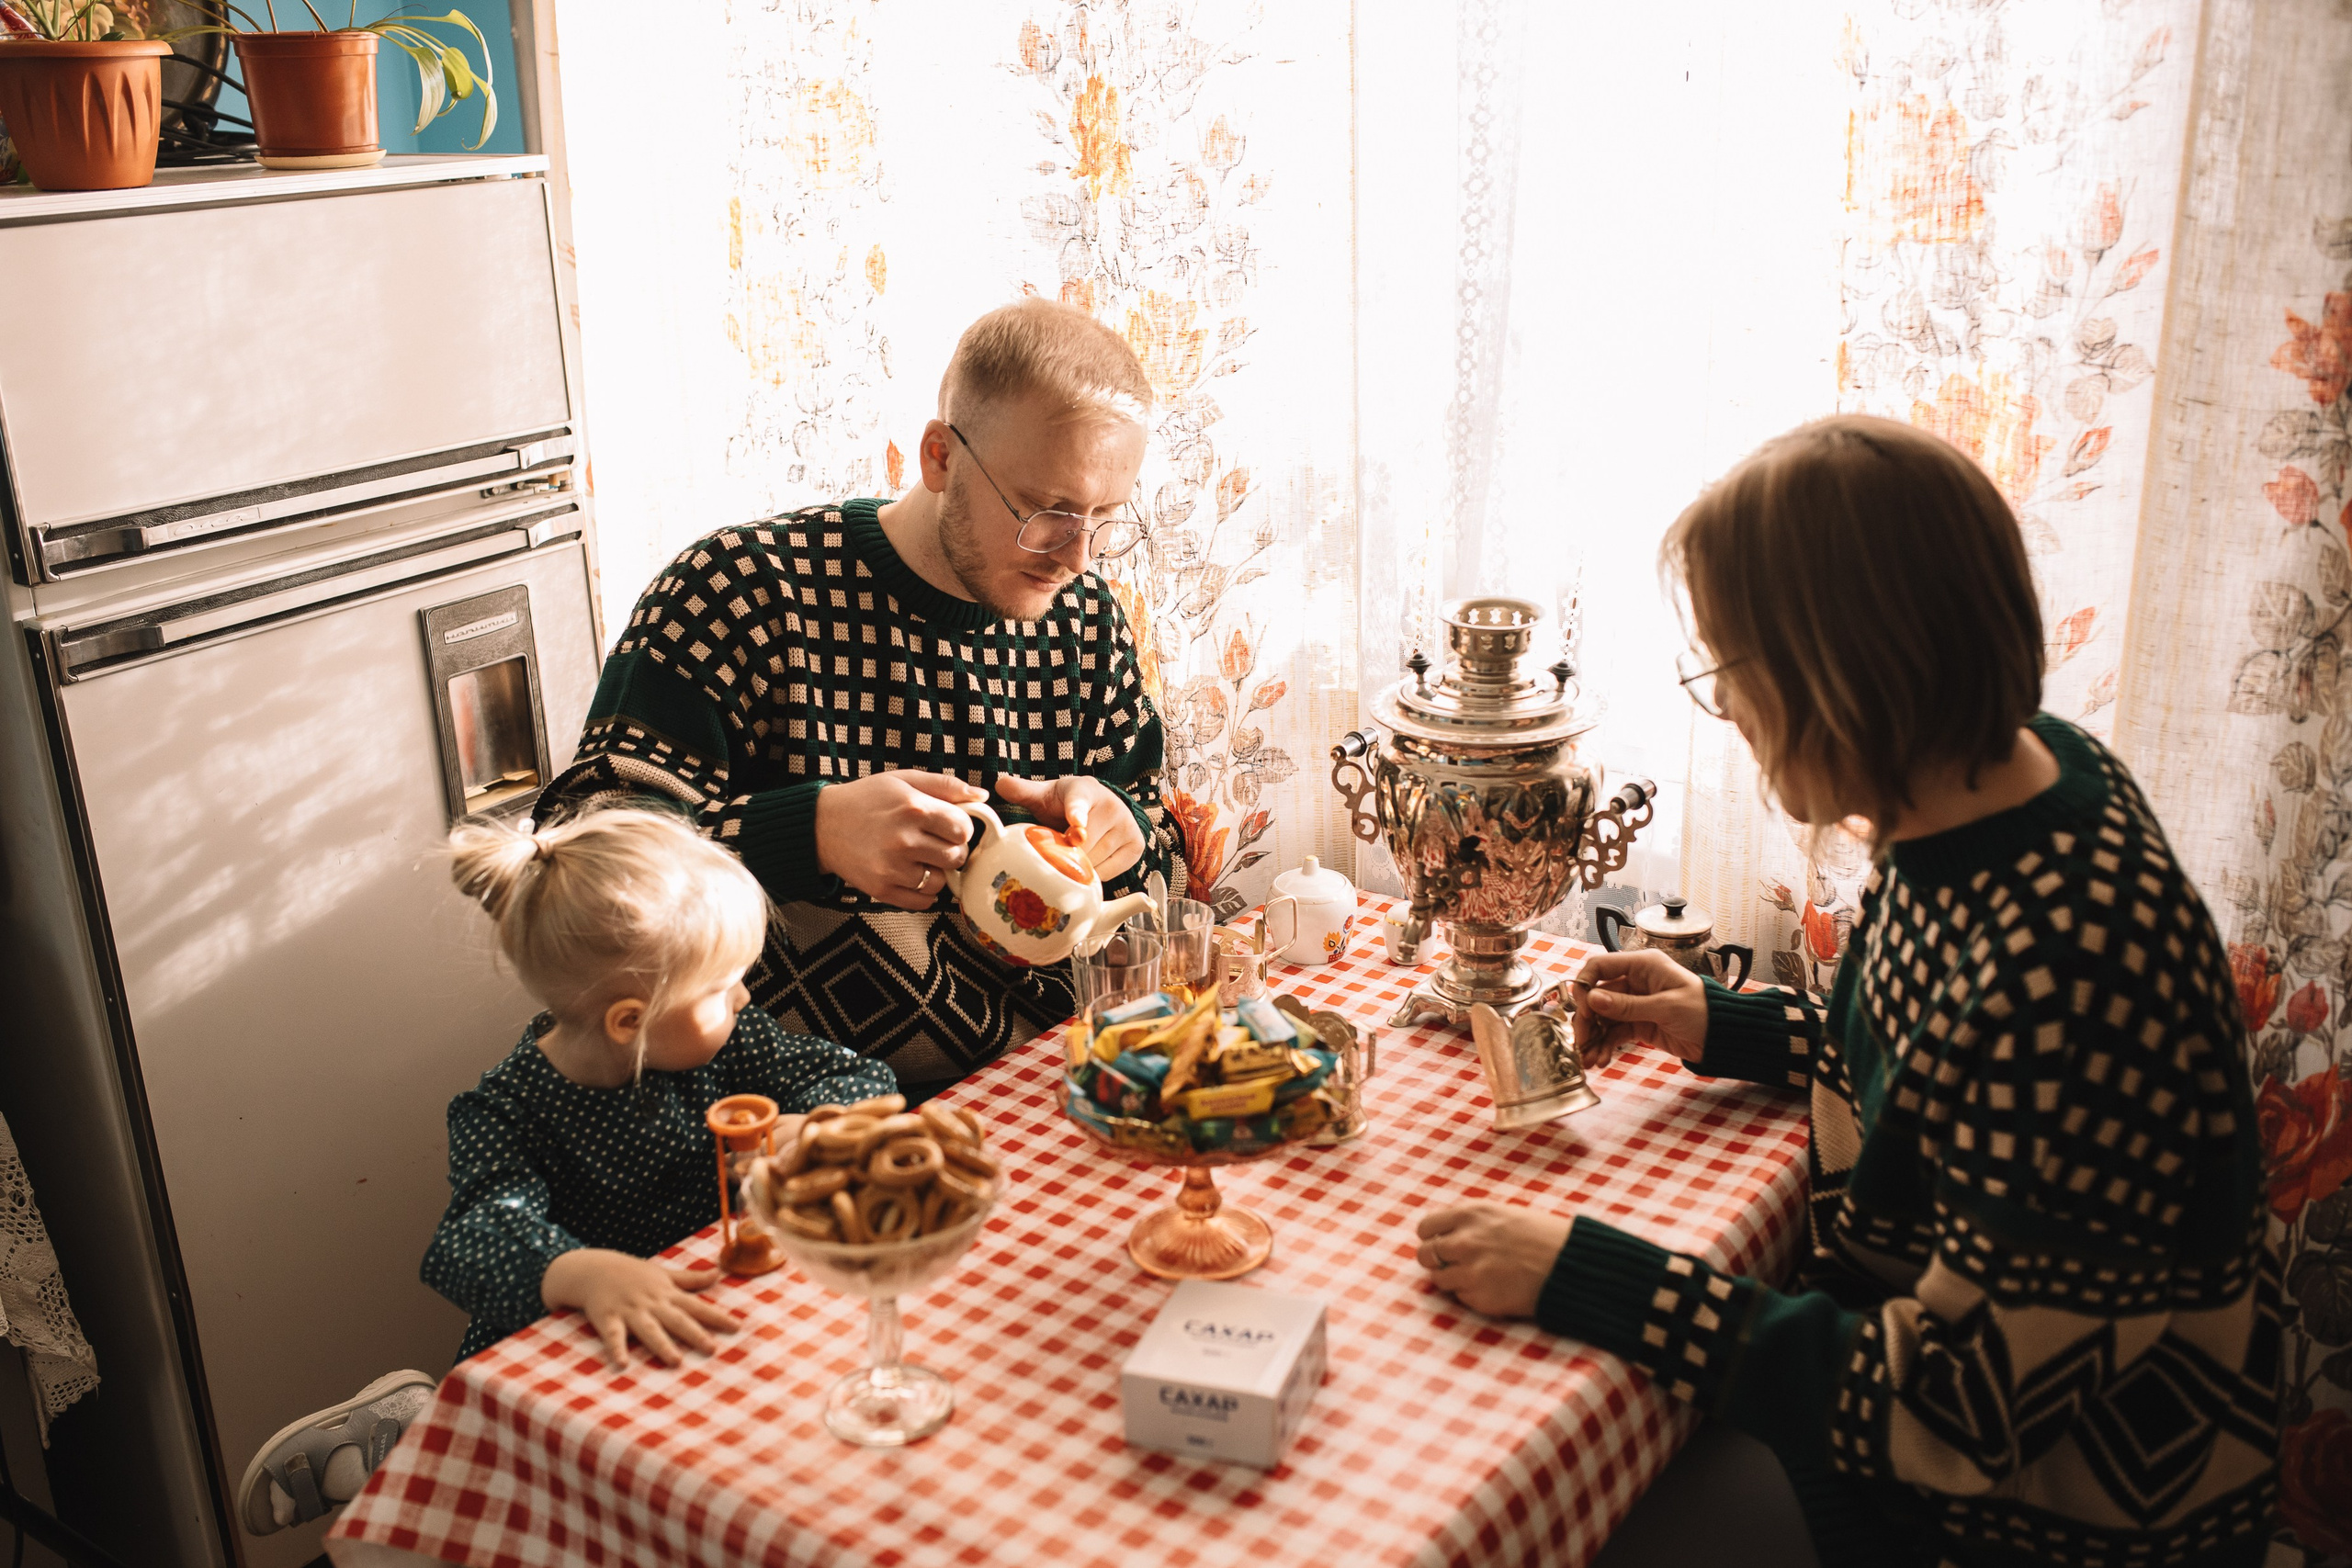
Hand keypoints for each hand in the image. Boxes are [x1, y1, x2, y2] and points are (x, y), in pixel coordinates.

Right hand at [540, 1248, 738, 1368]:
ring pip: (649, 1329)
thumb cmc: (631, 1273)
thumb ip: (690, 1279)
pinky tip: (623, 1364)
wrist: (593, 1268)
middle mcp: (651, 1302)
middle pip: (676, 1320)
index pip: (697, 1306)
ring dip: (662, 1344)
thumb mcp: (663, 1273)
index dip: (717, 1317)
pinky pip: (613, 1336)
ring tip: (676, 1361)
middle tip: (712, 1349)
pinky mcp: (607, 1318)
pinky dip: (617, 1349)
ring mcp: (629, 1310)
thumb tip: (717, 1274)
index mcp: (667, 1293)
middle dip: (695, 1333)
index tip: (737, 1328)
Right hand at [814, 771, 985, 909]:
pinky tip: (910, 873)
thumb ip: (945, 785)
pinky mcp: (882, 890)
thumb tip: (982, 796)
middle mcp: (904, 841)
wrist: (822, 825)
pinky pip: (924, 902)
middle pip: (957, 857)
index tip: (948, 825)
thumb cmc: (867, 799)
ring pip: (941, 882)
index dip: (960, 827)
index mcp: (913, 809)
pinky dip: (923, 891)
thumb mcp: (904, 780)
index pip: (963, 829)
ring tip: (919, 857)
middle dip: (952, 850)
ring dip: (937, 871)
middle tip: (935, 842)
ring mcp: (892, 869)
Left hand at [992, 775, 1144, 880]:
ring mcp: (1127, 825)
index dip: (1077, 815)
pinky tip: (1089, 861)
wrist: (1098, 806)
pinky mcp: (1136, 845)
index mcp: (1084, 789)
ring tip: (1074, 853)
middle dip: (1065, 854)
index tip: (1076, 826)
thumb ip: (1023, 791)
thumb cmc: (1064, 803)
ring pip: (1096, 861)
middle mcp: (1111, 805)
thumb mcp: (1044, 795)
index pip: (1079, 804)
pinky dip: (1096, 873)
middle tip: (1058, 849)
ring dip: (1080, 865)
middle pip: (1082, 845)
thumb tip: (1000, 783)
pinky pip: (1110, 872)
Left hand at [1414, 1203, 1571, 1318]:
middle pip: (1425, 1254)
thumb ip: (1472, 1222)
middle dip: (1434, 1260)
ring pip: (1438, 1279)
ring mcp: (1471, 1271)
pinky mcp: (1481, 1298)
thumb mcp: (1503, 1214)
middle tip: (1451, 1264)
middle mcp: (1465, 1241)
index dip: (1431, 1237)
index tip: (1439, 1242)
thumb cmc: (1544, 1236)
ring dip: (1452, 1279)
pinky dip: (1472, 1295)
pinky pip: (1461, 1298)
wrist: (1573, 1264)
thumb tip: (1445, 1234)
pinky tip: (1494, 1288)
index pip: (1425, 1227)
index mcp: (1471, 1214)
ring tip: (1477, 1277)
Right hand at [1566, 949, 1708, 1069]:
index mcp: (1643, 965)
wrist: (1723, 1037)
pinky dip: (1605, 1045)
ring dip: (1594, 1037)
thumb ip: (1628, 1005)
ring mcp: (1634, 1004)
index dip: (1585, 984)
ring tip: (1589, 1058)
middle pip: (1597, 996)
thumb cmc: (1703, 1011)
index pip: (1601, 966)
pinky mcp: (1637, 1024)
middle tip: (1580, 1041)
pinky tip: (1601, 1060)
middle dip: (1587, 1020)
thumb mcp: (1665, 1007)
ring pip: (1603, 1018)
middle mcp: (1634, 981)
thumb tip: (1593, 1000)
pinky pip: (1613, 1033)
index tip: (1581, 1007)